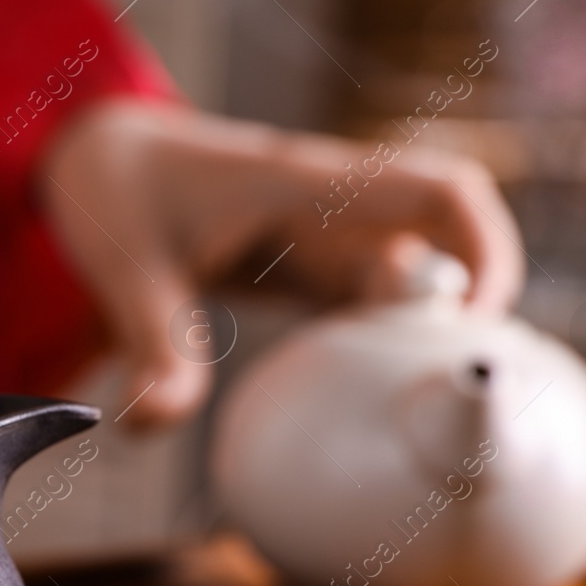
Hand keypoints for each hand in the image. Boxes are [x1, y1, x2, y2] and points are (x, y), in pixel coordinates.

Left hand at [37, 99, 524, 428]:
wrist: (100, 164)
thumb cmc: (121, 197)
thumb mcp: (127, 273)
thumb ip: (149, 349)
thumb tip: (151, 421)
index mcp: (308, 190)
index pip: (438, 194)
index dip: (484, 253)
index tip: (470, 327)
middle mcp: (336, 209)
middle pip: (447, 243)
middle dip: (459, 313)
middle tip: (426, 387)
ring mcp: (329, 236)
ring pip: (418, 274)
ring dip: (424, 332)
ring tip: (404, 402)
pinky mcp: (313, 266)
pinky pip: (377, 297)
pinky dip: (389, 339)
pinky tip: (370, 392)